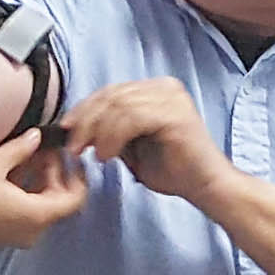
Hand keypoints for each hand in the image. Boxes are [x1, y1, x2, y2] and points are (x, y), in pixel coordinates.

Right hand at [0, 132, 88, 252]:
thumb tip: (37, 137)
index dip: (79, 174)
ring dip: (39, 179)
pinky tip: (12, 168)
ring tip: (27, 152)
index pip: (76, 198)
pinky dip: (25, 189)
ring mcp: (18, 233)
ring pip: (41, 203)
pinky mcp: (3, 232)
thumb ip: (22, 148)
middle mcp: (33, 230)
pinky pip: (26, 210)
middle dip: (55, 171)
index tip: (73, 154)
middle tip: (45, 147)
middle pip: (59, 199)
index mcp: (38, 215)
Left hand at [57, 79, 231, 206]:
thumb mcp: (132, 147)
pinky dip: (113, 137)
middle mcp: (165, 87)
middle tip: (74, 146)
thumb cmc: (174, 171)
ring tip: (93, 155)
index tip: (67, 131)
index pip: (111, 91)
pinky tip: (108, 156)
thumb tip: (78, 128)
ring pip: (118, 104)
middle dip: (86, 120)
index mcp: (156, 90)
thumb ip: (112, 131)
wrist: (206, 187)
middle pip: (112, 94)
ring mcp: (172, 98)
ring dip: (97, 131)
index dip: (84, 109)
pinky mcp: (175, 114)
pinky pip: (131, 118)